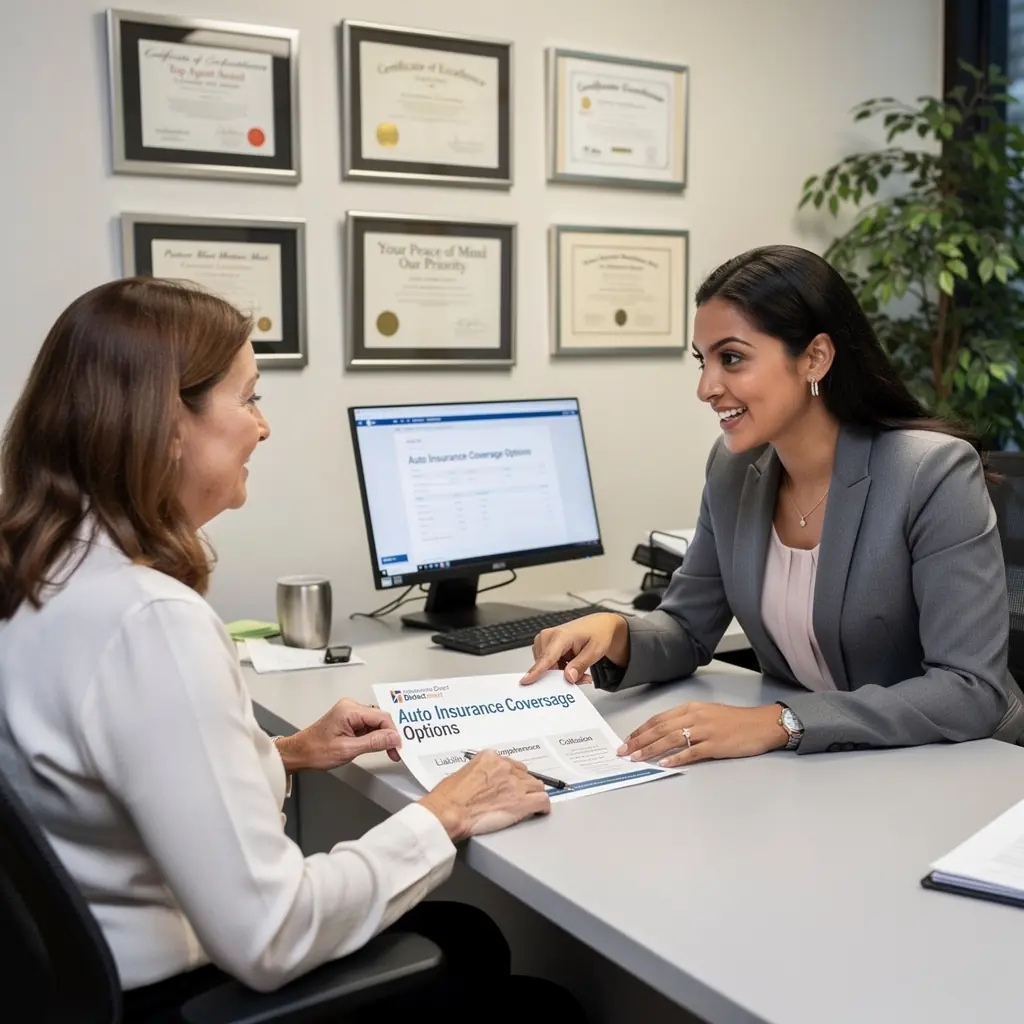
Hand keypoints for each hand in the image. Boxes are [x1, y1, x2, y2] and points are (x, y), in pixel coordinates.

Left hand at [275, 699, 400, 771]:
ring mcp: (349, 712)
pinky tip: (375, 746)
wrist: (299, 753)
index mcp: (349, 710)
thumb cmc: (316, 750)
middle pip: (380, 718)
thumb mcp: (348, 749)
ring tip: (387, 751)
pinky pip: (368, 725)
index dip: (393, 733)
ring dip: (382, 737)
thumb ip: (373, 742)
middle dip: (389, 736)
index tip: (398, 747)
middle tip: (395, 752)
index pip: (382, 717)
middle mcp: (350, 707)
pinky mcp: (349, 719)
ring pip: (375, 722)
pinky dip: (374, 737)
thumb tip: (393, 738)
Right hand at [418, 750, 550, 841]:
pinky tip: (540, 811)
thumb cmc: (447, 798)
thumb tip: (485, 781)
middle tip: (518, 796)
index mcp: (490, 757)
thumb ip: (479, 772)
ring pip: (537, 786)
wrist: (448, 813)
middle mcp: (504, 767)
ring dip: (533, 795)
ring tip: (530, 804)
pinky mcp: (520, 803)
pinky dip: (543, 807)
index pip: (511, 764)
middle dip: (523, 785)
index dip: (513, 777)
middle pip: (525, 774)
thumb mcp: (462, 773)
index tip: (512, 784)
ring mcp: (514, 784)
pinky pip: (542, 801)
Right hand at [519, 612, 628, 685]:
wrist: (598, 625)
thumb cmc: (597, 633)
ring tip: (578, 669)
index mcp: (561, 635)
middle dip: (561, 677)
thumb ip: (581, 665)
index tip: (526, 681)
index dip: (536, 671)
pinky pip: (547, 665)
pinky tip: (571, 666)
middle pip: (547, 667)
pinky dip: (559, 669)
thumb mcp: (595, 651)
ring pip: (546, 668)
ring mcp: (544, 640)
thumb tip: (568, 677)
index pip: (547, 657)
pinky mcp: (544, 646)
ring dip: (560, 673)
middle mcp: (548, 636)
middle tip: (582, 678)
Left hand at [618, 702, 788, 766]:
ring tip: (637, 758)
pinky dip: (676, 758)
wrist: (762, 724)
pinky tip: (664, 764)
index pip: (659, 719)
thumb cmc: (736, 720)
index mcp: (691, 708)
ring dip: (650, 750)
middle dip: (639, 741)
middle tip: (624, 751)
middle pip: (660, 729)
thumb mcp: (708, 713)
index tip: (628, 739)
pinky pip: (691, 752)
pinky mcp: (715, 745)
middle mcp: (695, 717)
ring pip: (671, 740)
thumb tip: (665, 733)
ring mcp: (705, 731)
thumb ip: (687, 721)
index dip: (641, 730)